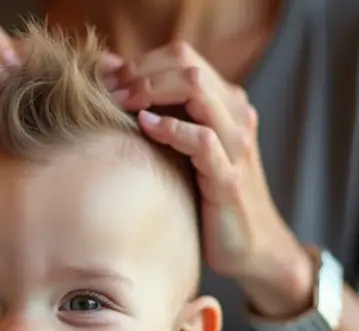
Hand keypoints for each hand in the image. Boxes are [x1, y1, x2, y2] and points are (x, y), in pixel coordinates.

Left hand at [114, 42, 312, 316]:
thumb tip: (114, 85)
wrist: (251, 247)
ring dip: (151, 91)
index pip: (182, 56)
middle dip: (140, 72)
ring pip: (198, 90)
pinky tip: (145, 127)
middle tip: (108, 90)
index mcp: (225, 103)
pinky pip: (203, 140)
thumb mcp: (183, 151)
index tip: (107, 81)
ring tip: (121, 103)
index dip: (141, 62)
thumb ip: (159, 117)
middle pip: (187, 64)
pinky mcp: (229, 178)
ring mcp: (236, 145)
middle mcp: (236, 115)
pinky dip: (171, 129)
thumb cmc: (207, 199)